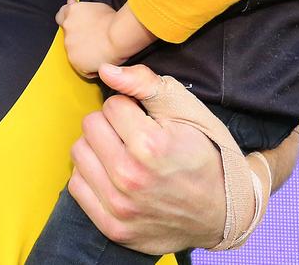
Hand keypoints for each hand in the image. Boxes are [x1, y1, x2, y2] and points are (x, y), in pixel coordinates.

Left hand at [57, 0, 121, 76]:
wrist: (119, 36)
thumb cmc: (114, 21)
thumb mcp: (96, 7)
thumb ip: (80, 7)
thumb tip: (71, 1)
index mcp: (71, 12)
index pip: (61, 15)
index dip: (67, 20)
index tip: (73, 23)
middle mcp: (67, 28)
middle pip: (67, 35)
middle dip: (77, 38)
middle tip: (93, 39)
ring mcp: (69, 45)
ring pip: (74, 52)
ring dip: (84, 52)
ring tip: (101, 50)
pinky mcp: (74, 61)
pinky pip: (81, 67)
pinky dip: (90, 67)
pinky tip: (101, 60)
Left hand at [69, 63, 226, 253]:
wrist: (221, 211)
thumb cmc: (202, 154)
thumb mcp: (184, 109)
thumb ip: (143, 82)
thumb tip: (106, 70)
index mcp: (150, 146)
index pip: (111, 104)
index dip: (128, 107)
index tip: (144, 120)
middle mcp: (130, 178)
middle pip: (91, 125)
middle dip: (110, 123)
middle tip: (131, 135)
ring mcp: (120, 206)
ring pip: (79, 152)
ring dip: (97, 148)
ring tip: (121, 152)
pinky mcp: (112, 227)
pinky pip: (76, 185)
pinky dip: (91, 175)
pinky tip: (112, 174)